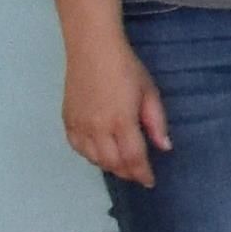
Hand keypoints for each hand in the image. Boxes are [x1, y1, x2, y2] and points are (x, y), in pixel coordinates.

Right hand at [61, 30, 167, 187]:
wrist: (92, 49)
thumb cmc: (126, 68)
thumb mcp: (149, 94)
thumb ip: (156, 123)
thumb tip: (164, 147)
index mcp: (121, 121)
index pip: (133, 158)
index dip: (142, 173)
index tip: (150, 181)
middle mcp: (97, 128)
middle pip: (112, 162)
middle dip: (127, 172)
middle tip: (138, 175)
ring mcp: (79, 124)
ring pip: (93, 158)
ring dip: (109, 166)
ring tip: (122, 166)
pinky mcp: (67, 119)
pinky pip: (76, 147)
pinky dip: (89, 155)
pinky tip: (99, 154)